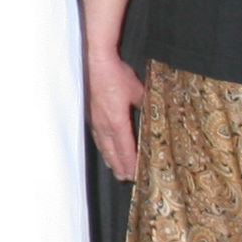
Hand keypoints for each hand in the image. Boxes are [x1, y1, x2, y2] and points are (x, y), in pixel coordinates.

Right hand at [87, 45, 147, 182]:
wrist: (96, 64)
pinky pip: (97, 136)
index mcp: (117, 121)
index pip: (125, 148)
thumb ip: (144, 105)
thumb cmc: (116, 76)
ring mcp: (96, 120)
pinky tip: (103, 147)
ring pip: (103, 145)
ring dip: (110, 159)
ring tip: (114, 169)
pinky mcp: (91, 114)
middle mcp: (104, 124)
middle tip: (125, 178)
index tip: (135, 174)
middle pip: (112, 152)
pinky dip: (102, 146)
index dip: (130, 163)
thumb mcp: (138, 91)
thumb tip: (150, 112)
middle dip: (119, 166)